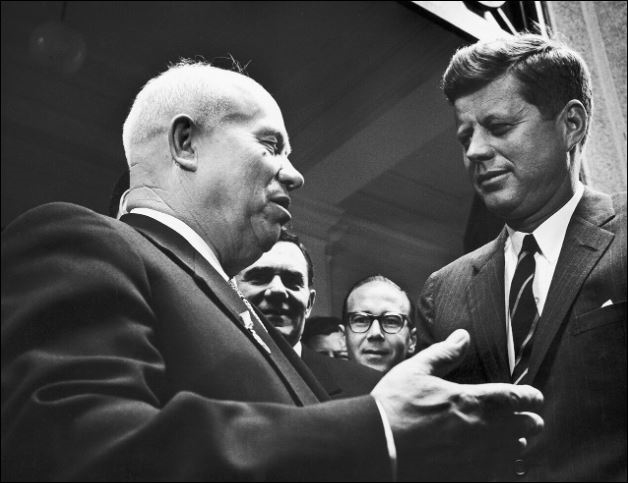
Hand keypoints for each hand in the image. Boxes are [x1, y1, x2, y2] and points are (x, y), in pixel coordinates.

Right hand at [371, 329, 543, 480]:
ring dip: (517, 442)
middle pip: (524, 427)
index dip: (530, 396)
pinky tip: (496, 461)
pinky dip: (502, 465)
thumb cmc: (394, 406)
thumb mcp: (416, 370)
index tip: (535, 396)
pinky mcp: (467, 476)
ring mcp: (476, 457)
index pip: (515, 397)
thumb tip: (462, 336)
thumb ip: (444, 354)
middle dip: (530, 420)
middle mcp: (481, 430)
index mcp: (471, 400)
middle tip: (531, 418)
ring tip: (515, 439)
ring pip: (514, 452)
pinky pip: (498, 472)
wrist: (377, 446)